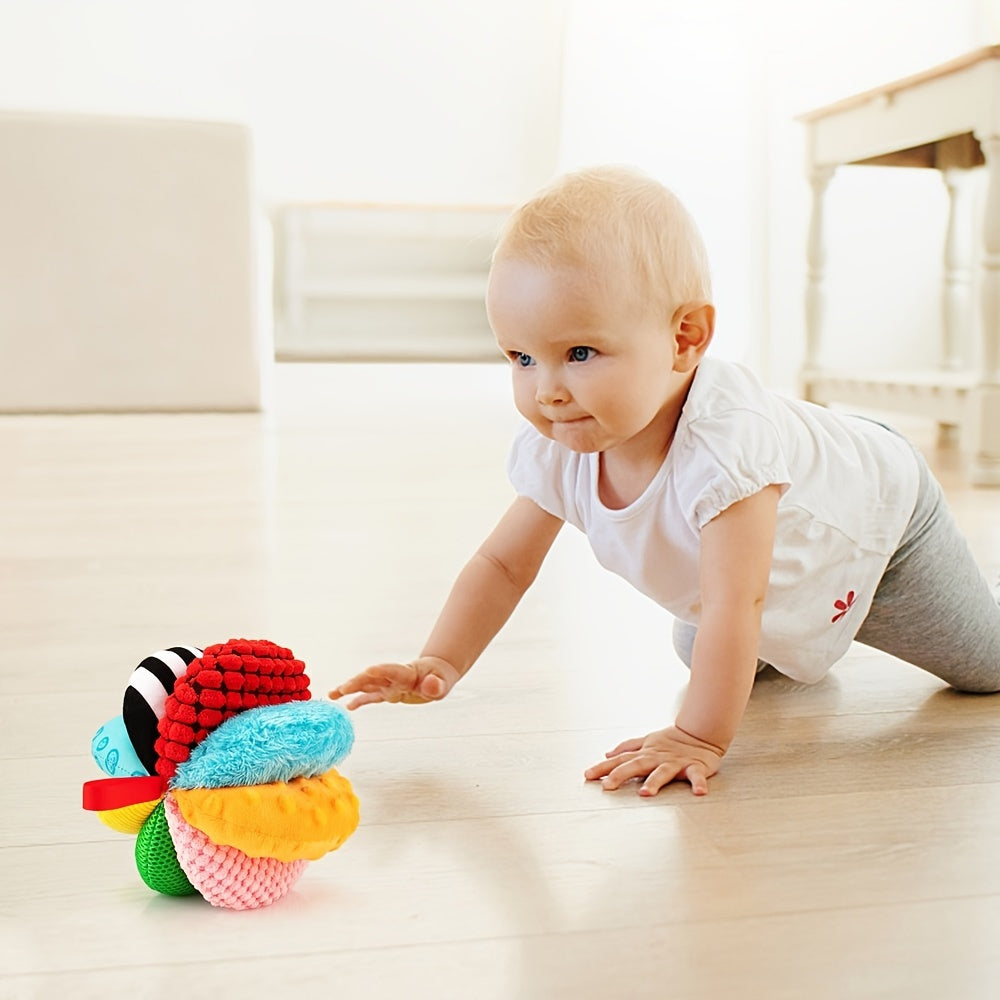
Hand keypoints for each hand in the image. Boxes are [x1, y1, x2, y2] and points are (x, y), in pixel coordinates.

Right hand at [328, 656, 460, 708]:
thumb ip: (436, 685)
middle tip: (340, 689)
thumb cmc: (440, 678)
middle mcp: (393, 678)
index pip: (390, 671)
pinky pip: (371, 696)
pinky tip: (347, 706)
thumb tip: (430, 686)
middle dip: (356, 682)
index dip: (379, 671)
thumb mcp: (443, 683)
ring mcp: (389, 685)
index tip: (367, 672)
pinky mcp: (388, 693)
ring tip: (332, 694)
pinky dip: (359, 700)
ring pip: (366, 685)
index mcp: (406, 673)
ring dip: (350, 688)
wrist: (437, 674)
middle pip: (371, 677)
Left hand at [583, 725, 724, 796]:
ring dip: (654, 782)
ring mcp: (675, 763)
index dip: (603, 767)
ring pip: (663, 772)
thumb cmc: (672, 741)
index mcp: (645, 753)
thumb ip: (627, 748)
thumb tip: (606, 754)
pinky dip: (699, 783)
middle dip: (621, 775)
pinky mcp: (695, 767)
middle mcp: (657, 758)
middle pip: (636, 766)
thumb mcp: (646, 741)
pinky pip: (697, 776)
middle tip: (607, 787)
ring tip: (644, 793)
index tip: (587, 776)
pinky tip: (699, 792)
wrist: (701, 732)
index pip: (620, 760)